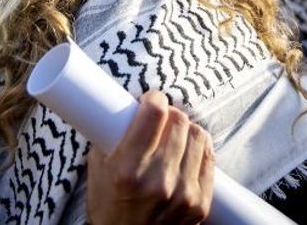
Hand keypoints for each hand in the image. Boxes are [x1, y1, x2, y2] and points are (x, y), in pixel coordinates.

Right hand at [86, 91, 213, 224]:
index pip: (155, 114)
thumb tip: (122, 106)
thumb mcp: (98, 170)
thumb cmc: (108, 207)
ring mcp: (183, 194)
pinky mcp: (200, 204)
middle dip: (170, 114)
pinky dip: (199, 150)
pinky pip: (209, 159)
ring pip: (199, 136)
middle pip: (179, 122)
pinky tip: (188, 151)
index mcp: (128, 169)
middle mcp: (158, 181)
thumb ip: (110, 137)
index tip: (151, 100)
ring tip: (175, 135)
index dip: (154, 99)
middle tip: (162, 119)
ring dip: (187, 130)